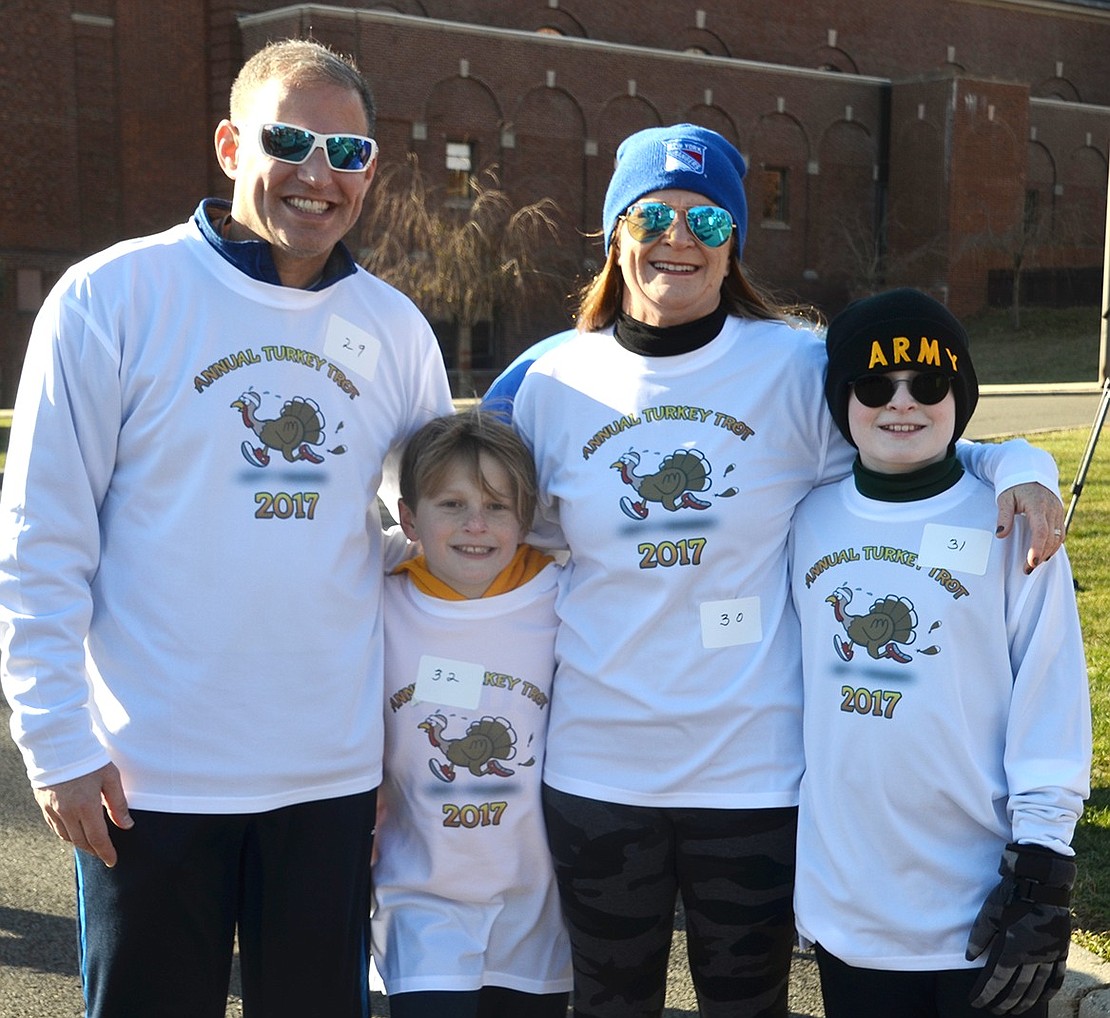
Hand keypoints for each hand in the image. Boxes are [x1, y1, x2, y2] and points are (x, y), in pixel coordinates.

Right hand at [33, 762, 133, 867]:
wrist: (60, 746)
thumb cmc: (90, 760)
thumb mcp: (111, 778)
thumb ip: (118, 804)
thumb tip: (127, 825)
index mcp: (86, 806)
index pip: (97, 838)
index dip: (105, 852)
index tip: (112, 861)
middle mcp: (66, 812)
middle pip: (80, 841)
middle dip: (93, 851)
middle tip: (104, 855)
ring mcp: (52, 809)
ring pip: (65, 836)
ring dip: (79, 843)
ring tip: (91, 844)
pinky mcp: (43, 805)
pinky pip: (54, 827)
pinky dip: (65, 833)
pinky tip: (73, 832)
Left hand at [966, 843, 1074, 1013]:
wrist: (1041, 884)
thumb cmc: (1010, 896)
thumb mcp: (988, 914)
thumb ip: (978, 938)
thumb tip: (969, 958)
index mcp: (1012, 948)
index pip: (996, 980)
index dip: (985, 993)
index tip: (976, 1002)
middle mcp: (1032, 957)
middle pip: (1018, 989)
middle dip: (1004, 1002)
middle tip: (994, 1010)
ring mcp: (1049, 956)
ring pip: (1037, 988)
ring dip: (1025, 1002)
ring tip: (1014, 1010)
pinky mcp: (1060, 951)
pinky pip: (1057, 977)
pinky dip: (1049, 991)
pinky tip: (1042, 998)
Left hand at [995, 482, 1063, 573]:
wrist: (1030, 473)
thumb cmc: (1014, 487)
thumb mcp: (1004, 498)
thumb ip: (1003, 516)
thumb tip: (1000, 534)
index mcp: (1037, 505)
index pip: (1041, 530)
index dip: (1037, 547)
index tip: (1031, 562)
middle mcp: (1051, 510)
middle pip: (1051, 538)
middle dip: (1040, 555)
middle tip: (1027, 569)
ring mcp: (1057, 512)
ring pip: (1058, 537)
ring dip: (1047, 552)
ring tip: (1032, 565)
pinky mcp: (1058, 515)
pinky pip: (1060, 533)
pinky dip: (1053, 545)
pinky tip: (1043, 554)